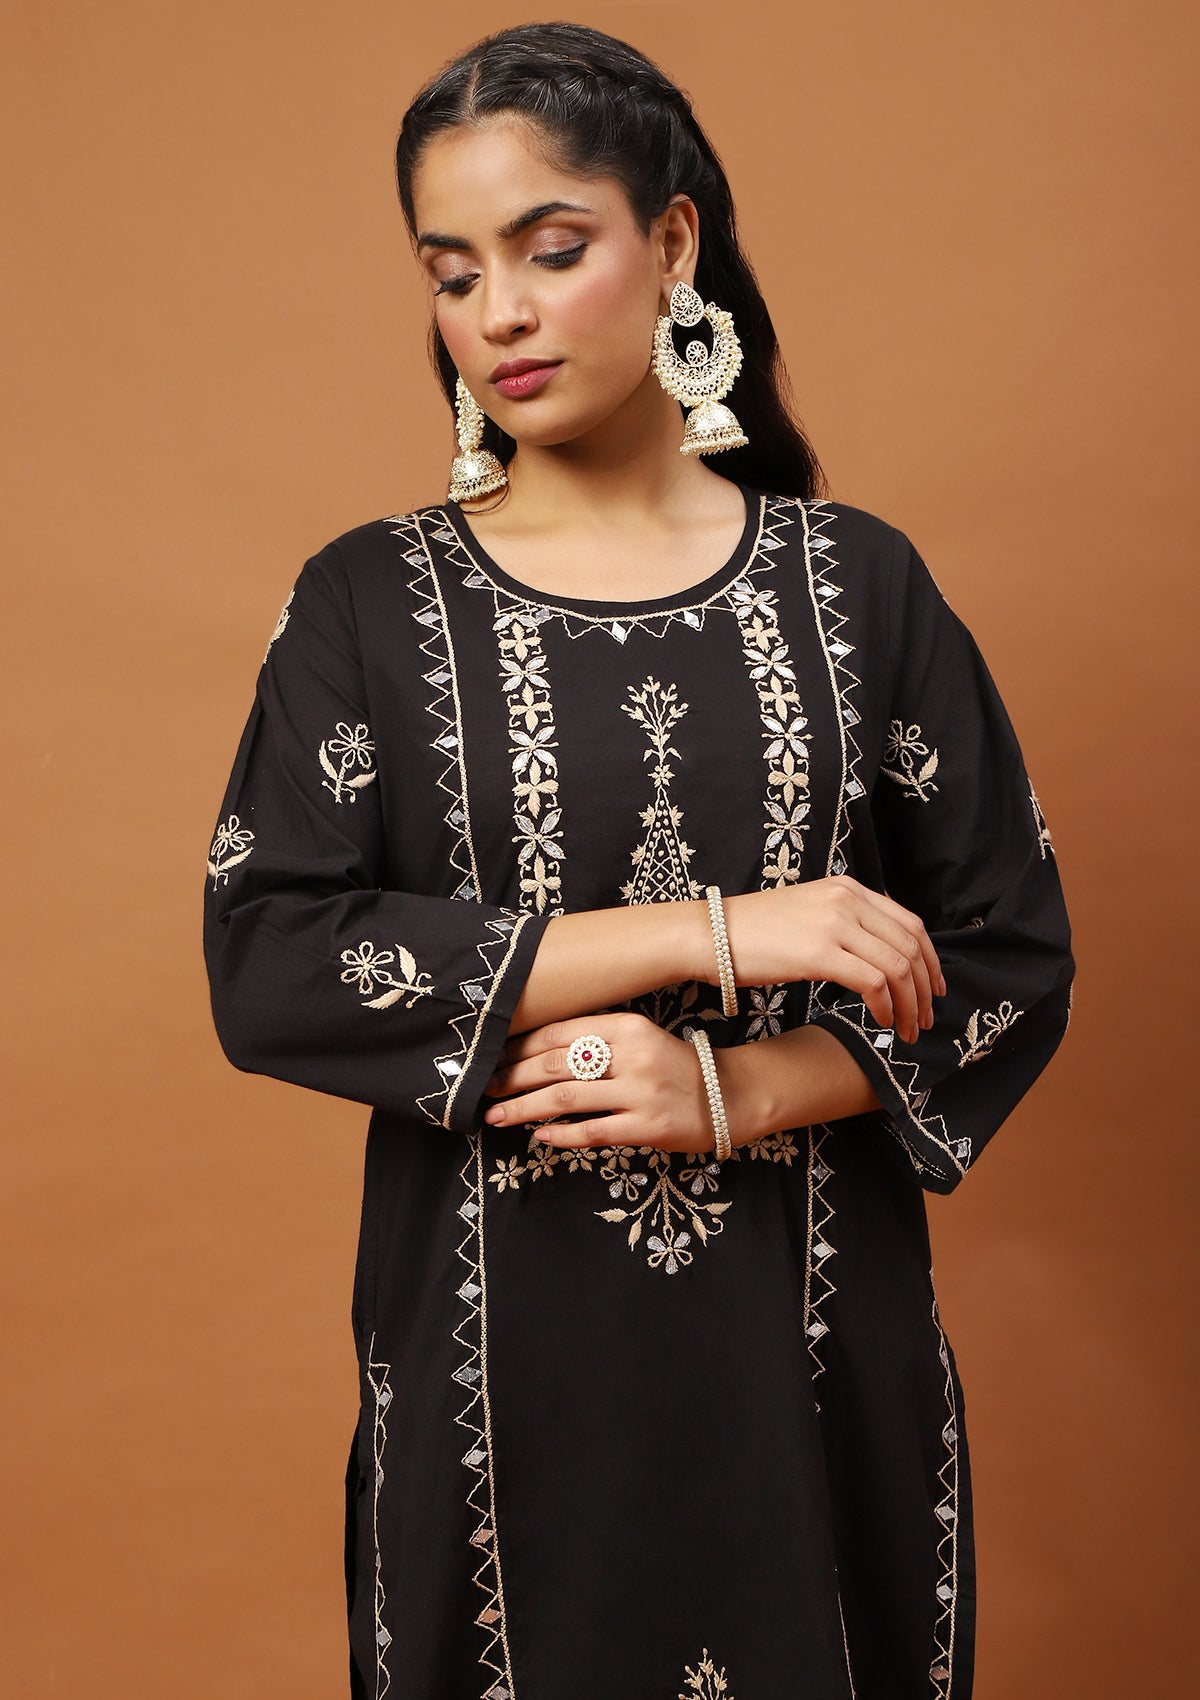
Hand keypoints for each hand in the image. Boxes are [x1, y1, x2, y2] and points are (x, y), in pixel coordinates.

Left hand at [482, 1012, 712, 1151]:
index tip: (493, 1056)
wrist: (727, 1096)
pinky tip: (539, 1137)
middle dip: (512, 1077)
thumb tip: (534, 1052)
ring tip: (497, 1116)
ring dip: (523, 1108)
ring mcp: (640, 1092)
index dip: (520, 1046)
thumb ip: (596, 1040)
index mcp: (627, 1026)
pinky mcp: (647, 1126)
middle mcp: (632, 1055)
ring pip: (565, 1098)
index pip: (559, 1032)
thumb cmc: (672, 1066)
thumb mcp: (638, 1039)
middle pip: (555, 1064)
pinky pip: (592, 1131)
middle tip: (485, 1088)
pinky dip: (561, 1135)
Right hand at [721, 877, 943, 1044]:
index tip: (934, 989)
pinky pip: (873, 982)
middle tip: (927, 1018)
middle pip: (911, 946)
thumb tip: (879, 955)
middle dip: (925, 989)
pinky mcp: (820, 952)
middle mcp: (847, 900)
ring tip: (908, 1029)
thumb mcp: (810, 912)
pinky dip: (886, 1006)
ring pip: (897, 967)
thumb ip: (846, 922)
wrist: (712, 935)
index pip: (910, 923)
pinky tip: (881, 1021)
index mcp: (849, 888)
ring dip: (910, 1005)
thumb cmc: (755, 932)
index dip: (931, 960)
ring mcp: (835, 924)